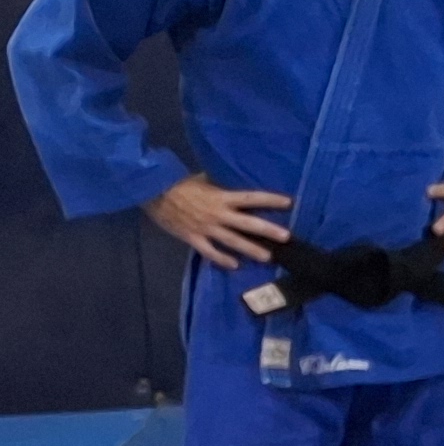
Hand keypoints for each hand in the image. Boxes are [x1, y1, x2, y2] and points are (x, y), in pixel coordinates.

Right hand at [143, 175, 290, 268]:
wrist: (152, 192)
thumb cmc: (179, 184)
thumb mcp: (203, 180)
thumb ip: (219, 185)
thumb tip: (232, 181)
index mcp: (221, 197)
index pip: (251, 198)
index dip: (270, 200)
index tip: (289, 203)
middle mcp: (218, 214)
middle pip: (248, 223)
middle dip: (268, 230)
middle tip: (287, 237)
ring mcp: (206, 228)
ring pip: (233, 241)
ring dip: (251, 249)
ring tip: (268, 257)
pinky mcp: (193, 238)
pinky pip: (210, 252)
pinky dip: (222, 259)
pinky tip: (235, 265)